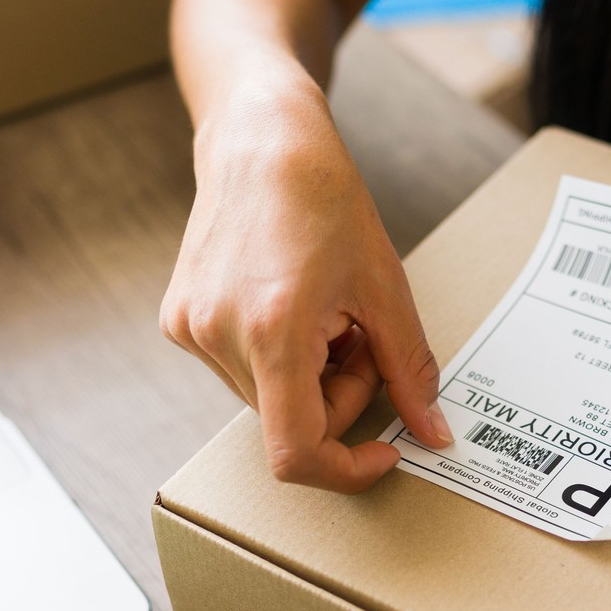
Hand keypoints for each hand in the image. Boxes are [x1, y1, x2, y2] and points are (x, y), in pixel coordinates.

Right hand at [159, 84, 452, 492]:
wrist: (261, 141)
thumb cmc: (325, 199)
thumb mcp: (385, 288)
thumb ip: (409, 370)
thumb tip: (432, 432)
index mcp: (272, 331)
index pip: (296, 453)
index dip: (345, 470)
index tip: (383, 451)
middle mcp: (218, 336)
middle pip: (290, 424)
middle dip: (339, 397)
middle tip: (360, 340)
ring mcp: (190, 330)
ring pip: (268, 402)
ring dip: (310, 377)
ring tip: (326, 315)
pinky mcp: (178, 322)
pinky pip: (241, 373)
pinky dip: (278, 359)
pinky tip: (291, 306)